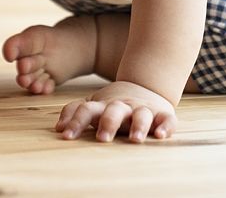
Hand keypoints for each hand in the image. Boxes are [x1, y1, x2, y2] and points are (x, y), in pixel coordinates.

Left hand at [54, 81, 176, 142]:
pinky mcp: (162, 114)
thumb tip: (58, 129)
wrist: (146, 86)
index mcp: (104, 105)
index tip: (66, 136)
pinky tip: (160, 135)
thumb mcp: (94, 104)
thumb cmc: (113, 103)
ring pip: (141, 114)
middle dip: (108, 123)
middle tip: (102, 138)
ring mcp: (143, 109)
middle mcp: (123, 106)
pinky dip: (165, 126)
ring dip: (138, 125)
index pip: (87, 110)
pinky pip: (167, 119)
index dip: (76, 121)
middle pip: (114, 110)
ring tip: (135, 139)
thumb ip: (75, 112)